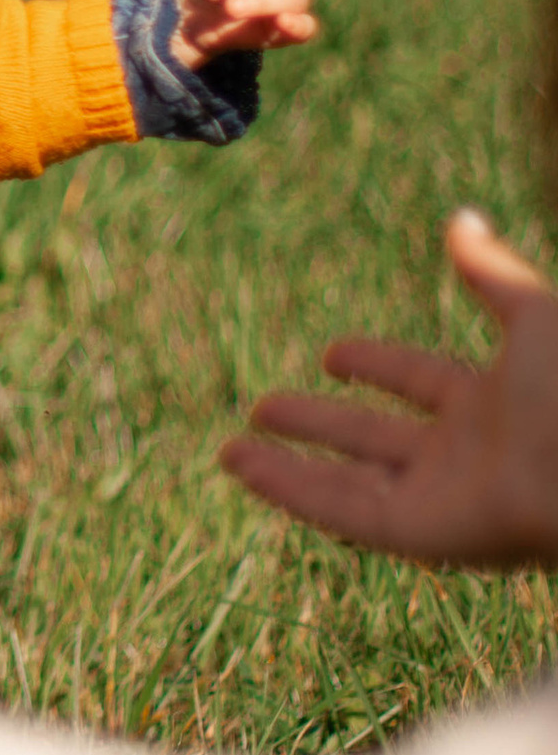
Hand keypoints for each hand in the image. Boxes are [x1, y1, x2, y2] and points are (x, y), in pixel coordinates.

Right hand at [220, 211, 557, 566]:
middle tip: (263, 407)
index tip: (332, 354)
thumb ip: (493, 274)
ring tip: (228, 451)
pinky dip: (291, 491)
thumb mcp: (537, 318)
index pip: (420, 382)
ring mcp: (442, 498)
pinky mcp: (423, 534)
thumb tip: (462, 220)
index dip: (377, 364)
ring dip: (287, 468)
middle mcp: (465, 456)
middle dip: (319, 423)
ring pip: (348, 483)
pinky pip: (345, 513)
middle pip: (374, 438)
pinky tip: (244, 468)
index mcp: (495, 404)